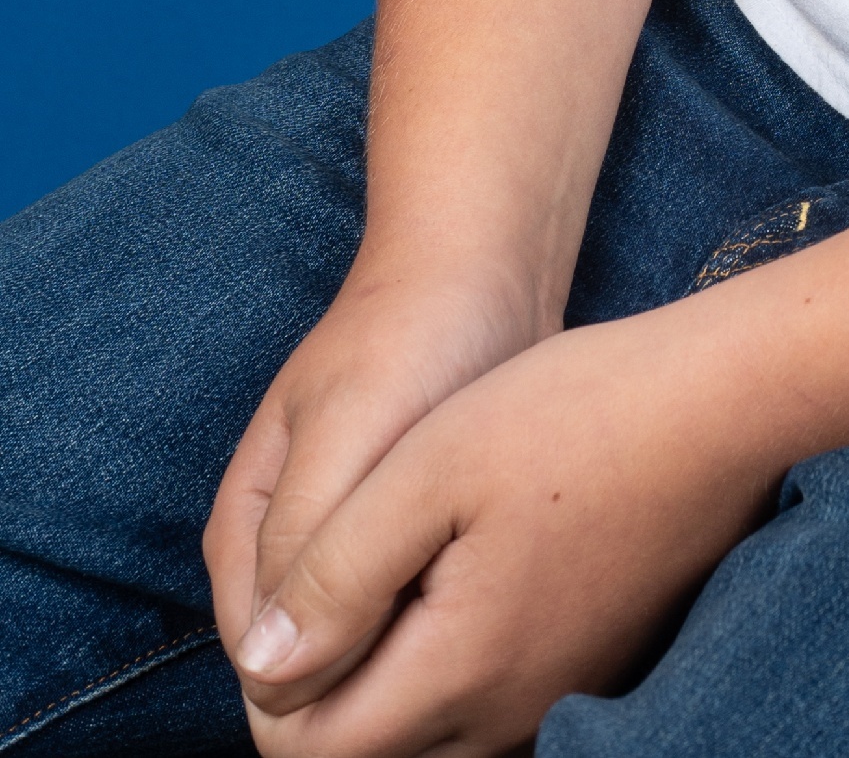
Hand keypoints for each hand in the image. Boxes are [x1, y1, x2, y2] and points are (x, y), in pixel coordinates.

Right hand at [207, 264, 554, 695]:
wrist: (481, 271)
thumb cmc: (412, 337)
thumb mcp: (352, 427)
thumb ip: (304, 538)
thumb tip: (267, 672)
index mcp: (243, 537)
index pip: (263, 675)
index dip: (330, 684)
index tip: (413, 637)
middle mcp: (284, 561)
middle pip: (312, 679)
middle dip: (377, 669)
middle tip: (456, 615)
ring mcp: (344, 557)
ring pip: (368, 657)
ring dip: (418, 646)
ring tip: (480, 592)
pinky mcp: (402, 550)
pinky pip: (413, 624)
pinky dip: (447, 618)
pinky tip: (496, 589)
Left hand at [225, 299, 777, 757]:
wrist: (724, 403)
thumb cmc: (575, 412)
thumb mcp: (429, 465)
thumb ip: (336, 571)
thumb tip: (262, 665)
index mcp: (459, 670)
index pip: (314, 749)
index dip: (273, 688)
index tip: (289, 598)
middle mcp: (512, 713)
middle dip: (324, 700)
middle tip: (327, 589)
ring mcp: (564, 698)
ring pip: (436, 745)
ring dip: (390, 693)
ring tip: (386, 585)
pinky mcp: (599, 669)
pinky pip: (496, 716)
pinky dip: (454, 683)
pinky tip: (459, 590)